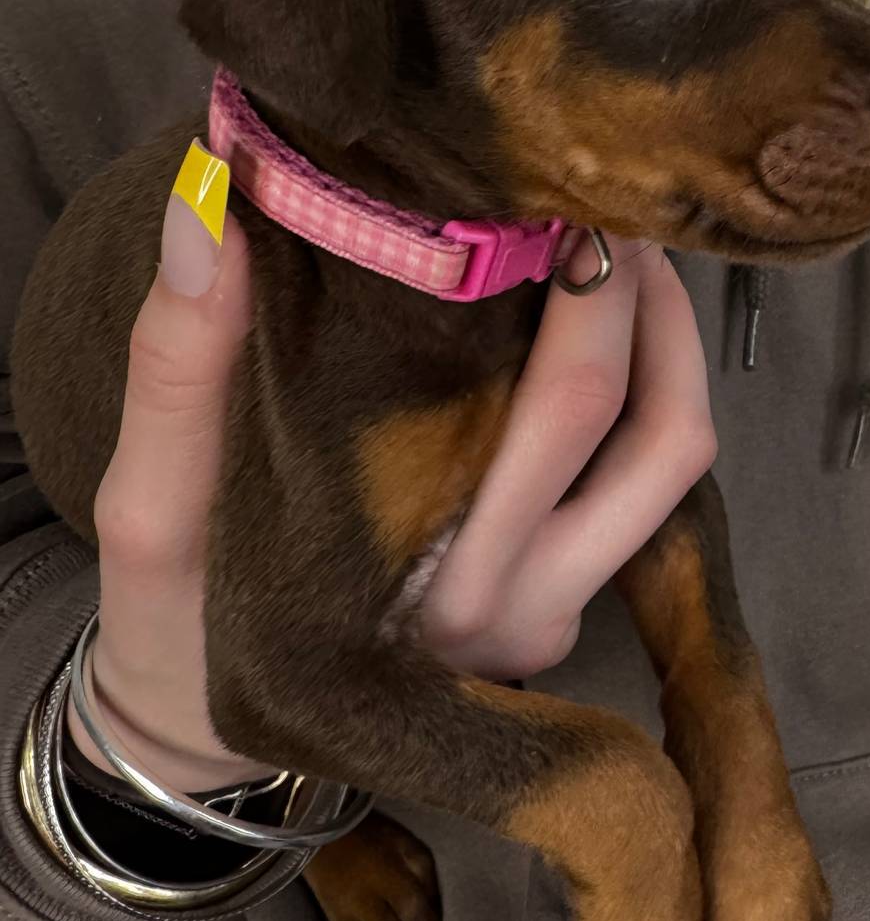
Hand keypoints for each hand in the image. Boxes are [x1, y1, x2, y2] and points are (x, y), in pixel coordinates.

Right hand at [71, 172, 714, 791]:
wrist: (204, 730)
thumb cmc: (175, 614)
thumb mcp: (147, 500)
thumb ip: (178, 360)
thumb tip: (210, 208)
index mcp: (419, 587)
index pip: (551, 415)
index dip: (575, 287)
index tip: (547, 190)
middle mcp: (507, 612)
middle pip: (634, 422)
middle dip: (629, 286)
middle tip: (589, 190)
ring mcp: (546, 619)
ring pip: (671, 457)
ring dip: (668, 335)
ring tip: (618, 241)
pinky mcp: (560, 615)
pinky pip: (650, 491)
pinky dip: (651, 387)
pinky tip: (608, 316)